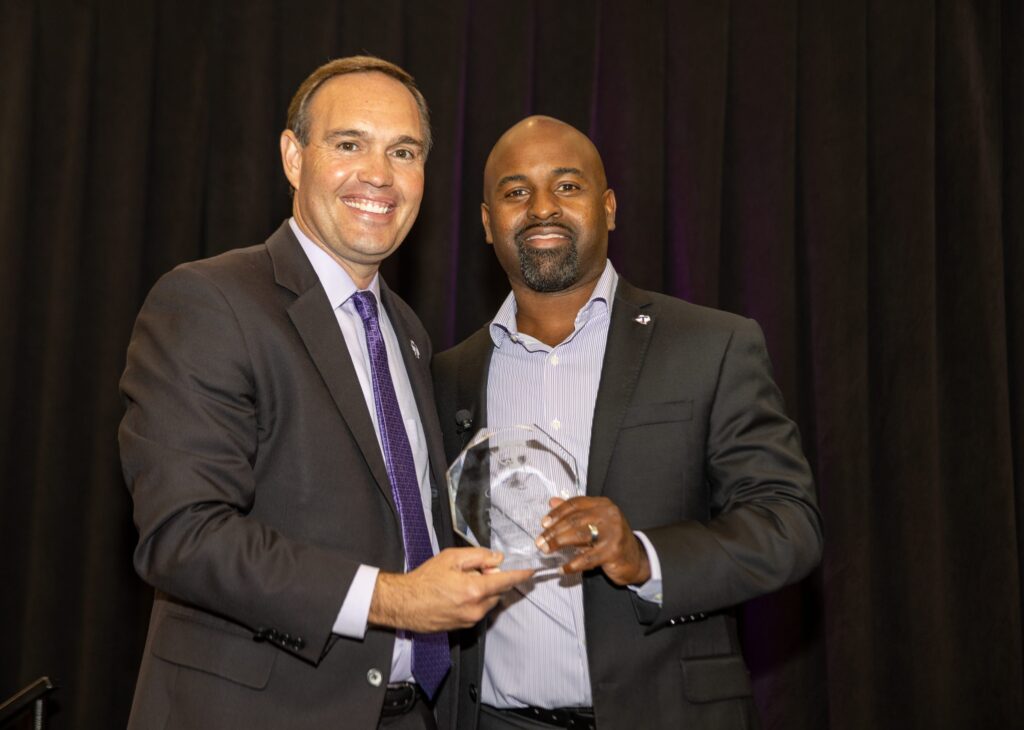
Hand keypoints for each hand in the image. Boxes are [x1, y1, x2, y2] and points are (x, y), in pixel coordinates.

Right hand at [369, 547, 533, 631]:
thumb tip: (497, 559)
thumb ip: (478, 556)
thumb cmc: (424, 580)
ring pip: (488, 602)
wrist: (404, 603)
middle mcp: (475, 608)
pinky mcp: (463, 626)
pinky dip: (474, 600)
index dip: (520, 575)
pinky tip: (456, 593)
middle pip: (498, 591)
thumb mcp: (451, 558)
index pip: (506, 581)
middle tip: (476, 570)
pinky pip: (477, 610)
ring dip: (483, 591)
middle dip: (493, 579)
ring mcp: (469, 620)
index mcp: (474, 590)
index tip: (530, 571)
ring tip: (460, 582)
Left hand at [536, 496, 650, 585]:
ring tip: (546, 550)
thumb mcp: (594, 522)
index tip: (543, 523)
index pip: (575, 504)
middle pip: (575, 520)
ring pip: (579, 536)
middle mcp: (609, 515)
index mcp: (603, 504)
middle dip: (554, 531)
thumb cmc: (611, 539)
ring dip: (559, 543)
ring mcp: (613, 533)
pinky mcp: (614, 551)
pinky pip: (587, 558)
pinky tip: (562, 569)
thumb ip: (574, 512)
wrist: (635, 559)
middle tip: (540, 541)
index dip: (557, 513)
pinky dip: (572, 564)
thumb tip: (552, 501)